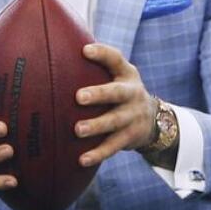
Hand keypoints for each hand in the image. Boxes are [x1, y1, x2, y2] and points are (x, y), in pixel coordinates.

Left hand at [73, 43, 156, 167]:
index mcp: (126, 74)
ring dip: (96, 126)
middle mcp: (133, 93)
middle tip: (79, 97)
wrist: (154, 119)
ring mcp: (134, 116)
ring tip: (77, 130)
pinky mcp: (131, 136)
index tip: (84, 50)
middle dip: (99, 94)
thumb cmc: (121, 91)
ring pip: (115, 122)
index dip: (102, 54)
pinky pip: (114, 146)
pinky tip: (82, 159)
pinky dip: (98, 153)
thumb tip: (56, 49)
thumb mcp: (117, 75)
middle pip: (117, 93)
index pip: (116, 59)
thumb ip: (96, 66)